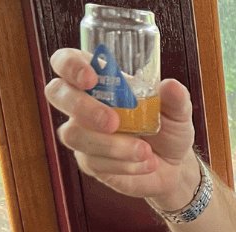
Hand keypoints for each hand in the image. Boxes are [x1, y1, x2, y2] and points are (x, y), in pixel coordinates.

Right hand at [44, 48, 198, 208]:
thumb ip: (176, 99)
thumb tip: (172, 86)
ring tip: (145, 150)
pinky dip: (124, 164)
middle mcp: (83, 104)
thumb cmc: (169, 129)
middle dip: (81, 106)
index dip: (70, 65)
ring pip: (74, 134)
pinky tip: (148, 163)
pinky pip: (94, 161)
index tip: (91, 78)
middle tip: (113, 121)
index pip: (66, 61)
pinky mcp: (89, 162)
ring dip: (111, 145)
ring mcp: (82, 133)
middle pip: (56, 93)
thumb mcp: (179, 112)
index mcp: (101, 80)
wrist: (174, 165)